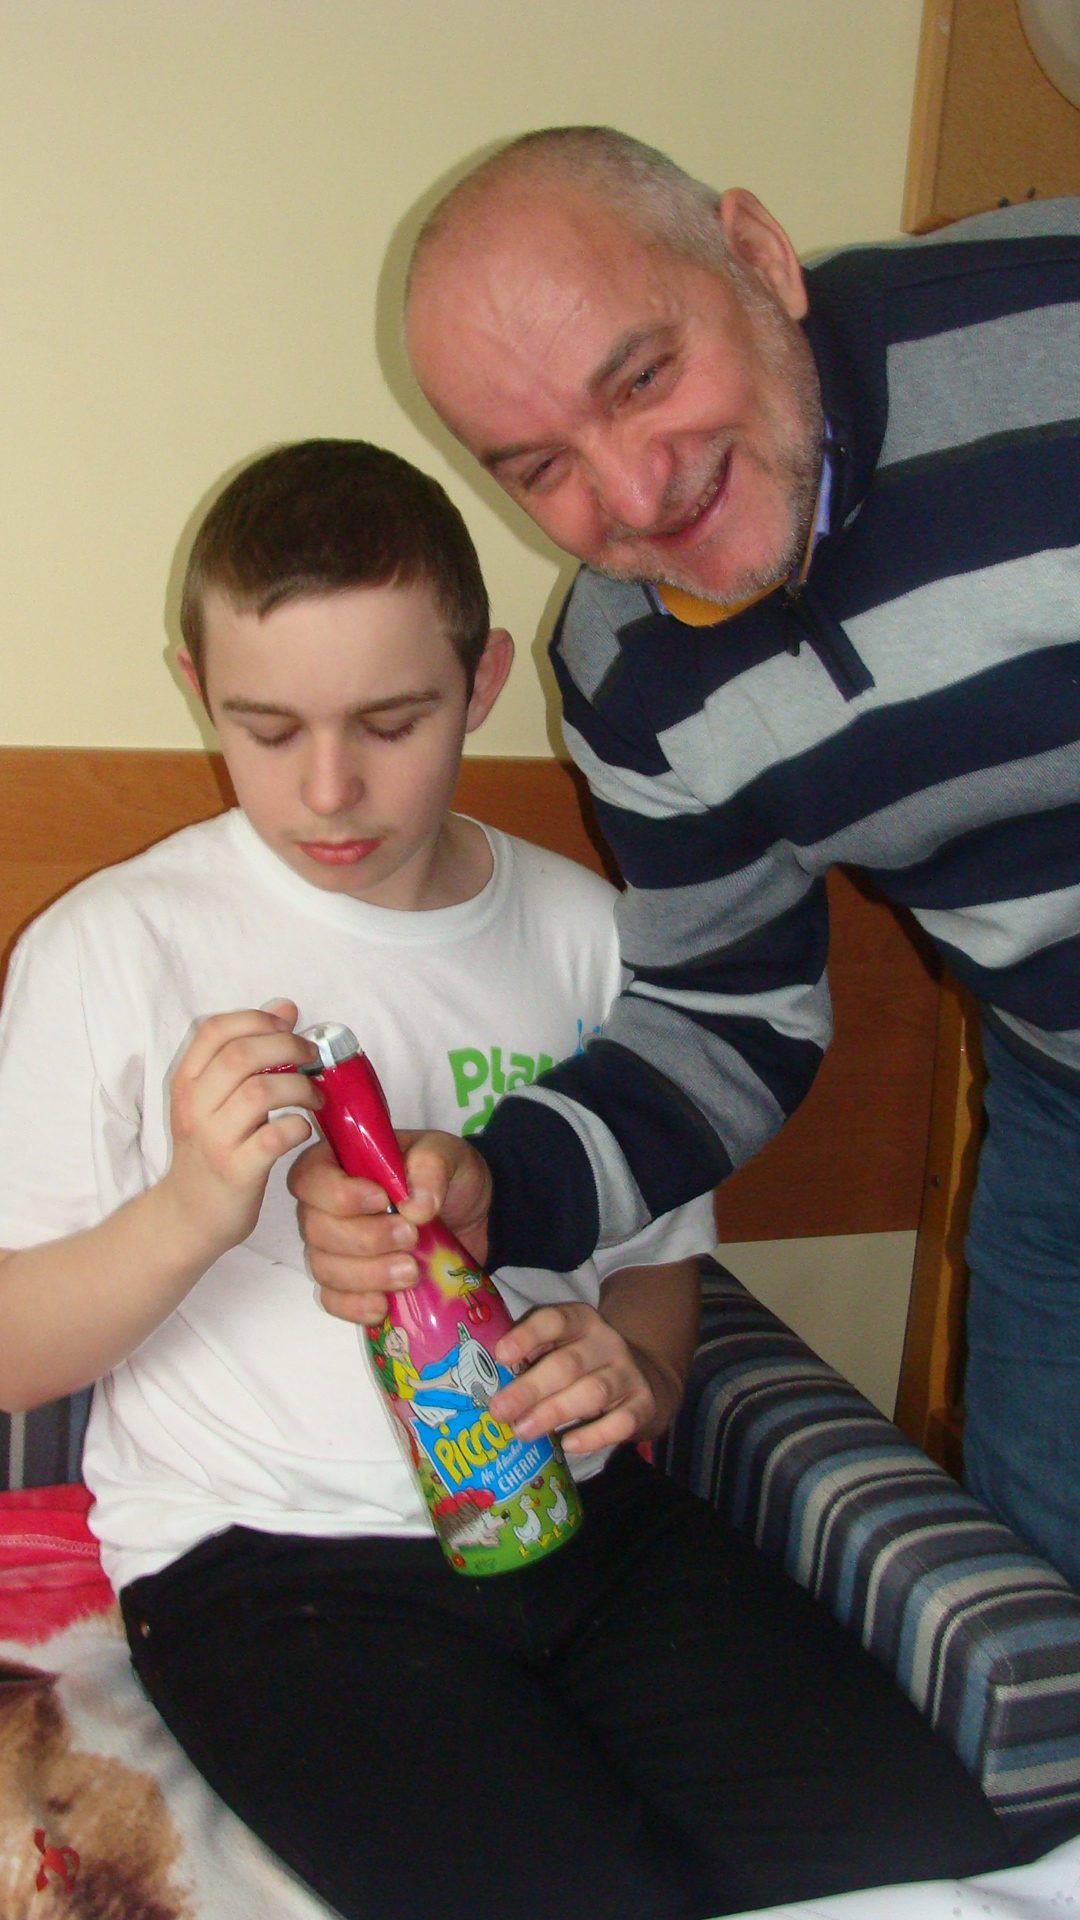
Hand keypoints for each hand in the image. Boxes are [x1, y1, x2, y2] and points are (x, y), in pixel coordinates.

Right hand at [164, 1000, 319, 1259]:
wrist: (189, 1215)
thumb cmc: (212, 1150)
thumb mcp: (215, 1098)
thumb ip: (245, 1053)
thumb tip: (285, 1007)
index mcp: (186, 1082)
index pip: (214, 1030)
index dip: (257, 1019)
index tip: (287, 1026)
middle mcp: (193, 1107)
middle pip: (241, 1055)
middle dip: (287, 1047)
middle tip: (311, 1058)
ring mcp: (213, 1140)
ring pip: (260, 1092)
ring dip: (299, 1087)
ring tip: (315, 1097)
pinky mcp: (236, 1171)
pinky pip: (274, 1137)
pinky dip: (298, 1126)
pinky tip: (303, 1128)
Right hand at [288, 1129, 491, 1324]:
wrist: (467, 1218)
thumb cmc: (444, 1178)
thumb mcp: (448, 1155)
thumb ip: (432, 1166)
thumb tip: (414, 1205)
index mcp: (340, 1164)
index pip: (309, 1176)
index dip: (336, 1193)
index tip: (381, 1200)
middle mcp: (325, 1207)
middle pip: (316, 1229)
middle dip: (364, 1238)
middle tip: (410, 1236)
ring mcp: (333, 1249)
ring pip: (324, 1268)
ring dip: (367, 1274)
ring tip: (411, 1271)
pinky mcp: (349, 1283)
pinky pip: (333, 1300)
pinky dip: (355, 1306)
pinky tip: (383, 1305)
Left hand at [489, 1302, 668, 1454]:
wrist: (643, 1377)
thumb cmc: (582, 1365)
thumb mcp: (561, 1347)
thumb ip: (531, 1356)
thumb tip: (485, 1381)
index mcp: (581, 1321)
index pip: (554, 1321)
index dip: (527, 1336)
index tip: (500, 1355)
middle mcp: (607, 1343)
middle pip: (568, 1364)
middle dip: (530, 1388)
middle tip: (499, 1411)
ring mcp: (628, 1374)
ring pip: (592, 1392)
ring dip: (554, 1412)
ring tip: (523, 1432)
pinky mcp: (643, 1405)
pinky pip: (620, 1422)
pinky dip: (593, 1436)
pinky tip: (568, 1444)